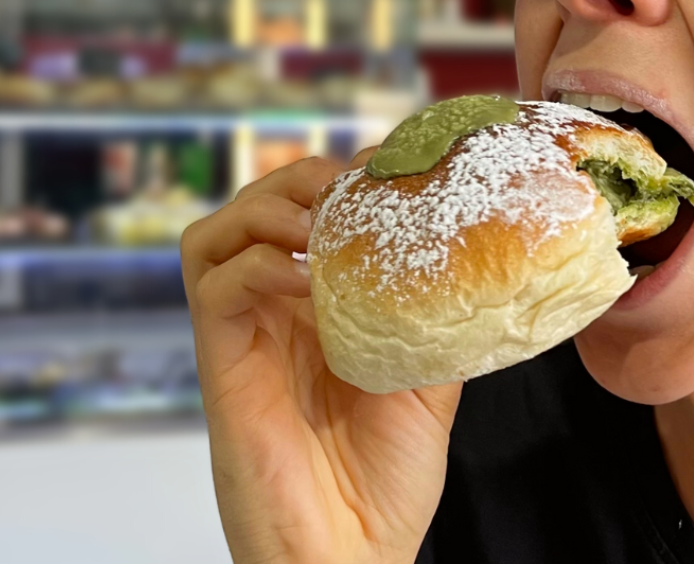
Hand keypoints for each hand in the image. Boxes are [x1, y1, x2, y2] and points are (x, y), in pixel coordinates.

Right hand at [182, 152, 463, 563]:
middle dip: (300, 180)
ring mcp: (242, 338)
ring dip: (266, 210)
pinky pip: (214, 286)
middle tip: (350, 189)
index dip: (340, 179)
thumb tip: (479, 266)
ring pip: (215, 234)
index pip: (305, 214)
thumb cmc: (383, 485)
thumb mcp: (430, 383)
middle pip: (254, 207)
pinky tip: (303, 279)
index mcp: (315, 313)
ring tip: (318, 224)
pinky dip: (256, 264)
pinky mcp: (221, 366)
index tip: (392, 168)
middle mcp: (272, 316)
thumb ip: (436, 323)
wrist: (352, 556)